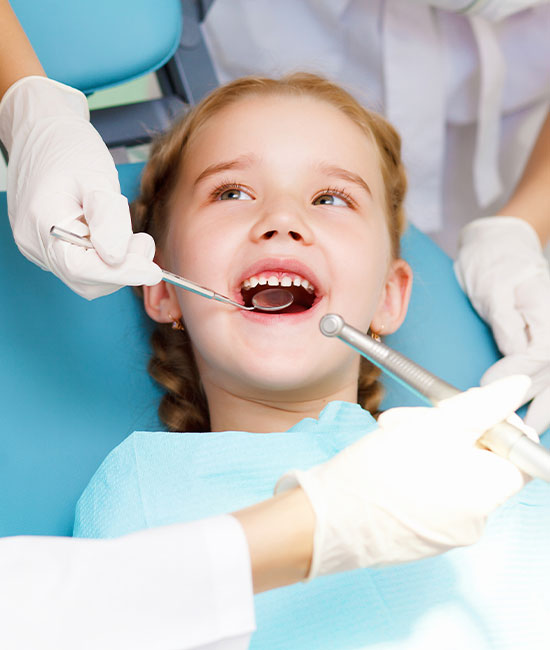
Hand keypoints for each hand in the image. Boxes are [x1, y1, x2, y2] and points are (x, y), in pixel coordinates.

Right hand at [0, 76, 161, 298]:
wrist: (41, 131)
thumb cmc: (69, 148)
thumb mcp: (97, 177)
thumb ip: (109, 219)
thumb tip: (118, 258)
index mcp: (42, 223)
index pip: (83, 269)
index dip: (122, 274)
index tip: (152, 271)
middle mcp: (34, 242)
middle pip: (85, 280)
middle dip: (122, 269)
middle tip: (143, 242)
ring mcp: (38, 246)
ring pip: (86, 277)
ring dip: (116, 264)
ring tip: (126, 232)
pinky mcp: (47, 246)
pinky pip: (82, 265)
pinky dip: (105, 258)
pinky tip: (111, 234)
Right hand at [276, 376, 533, 578]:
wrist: (326, 519)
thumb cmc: (378, 472)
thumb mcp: (434, 425)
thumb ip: (483, 406)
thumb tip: (519, 386)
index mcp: (486, 495)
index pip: (519, 455)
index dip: (498, 425)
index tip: (469, 409)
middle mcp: (475, 521)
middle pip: (482, 461)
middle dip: (453, 429)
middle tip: (417, 416)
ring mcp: (447, 532)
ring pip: (453, 473)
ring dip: (429, 445)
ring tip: (392, 434)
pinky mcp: (422, 536)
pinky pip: (433, 494)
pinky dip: (418, 471)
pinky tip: (387, 459)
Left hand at [455, 216, 549, 432]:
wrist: (500, 244)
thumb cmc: (493, 262)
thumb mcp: (493, 288)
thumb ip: (506, 324)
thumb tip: (511, 359)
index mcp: (545, 311)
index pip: (537, 355)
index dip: (514, 376)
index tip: (487, 386)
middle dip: (535, 401)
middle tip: (514, 427)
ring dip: (546, 403)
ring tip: (533, 429)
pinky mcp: (544, 335)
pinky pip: (548, 367)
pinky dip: (546, 388)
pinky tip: (538, 411)